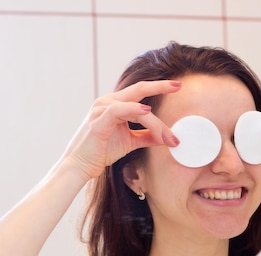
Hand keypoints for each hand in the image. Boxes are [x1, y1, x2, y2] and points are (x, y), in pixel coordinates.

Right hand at [61, 80, 181, 179]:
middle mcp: (108, 102)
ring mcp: (101, 109)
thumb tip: (168, 137)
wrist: (81, 166)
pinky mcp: (98, 121)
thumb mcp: (131, 141)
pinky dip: (134, 109)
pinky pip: (118, 110)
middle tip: (179, 85)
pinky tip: (147, 111)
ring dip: (155, 122)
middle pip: (138, 88)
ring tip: (168, 137)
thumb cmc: (102, 151)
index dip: (159, 88)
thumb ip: (148, 136)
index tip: (178, 86)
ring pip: (135, 106)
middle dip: (160, 86)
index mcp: (116, 104)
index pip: (140, 91)